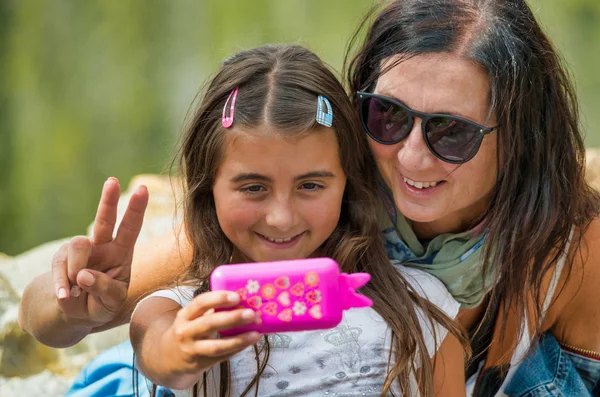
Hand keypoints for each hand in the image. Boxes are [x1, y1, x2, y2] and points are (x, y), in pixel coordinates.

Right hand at [51, 177, 148, 326]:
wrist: (78, 312)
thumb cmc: (103, 303)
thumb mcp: (112, 302)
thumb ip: (104, 289)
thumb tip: (84, 275)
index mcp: (122, 252)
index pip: (131, 228)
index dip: (137, 209)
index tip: (143, 189)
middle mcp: (103, 246)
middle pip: (105, 220)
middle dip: (108, 200)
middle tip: (113, 181)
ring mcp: (81, 250)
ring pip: (78, 245)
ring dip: (77, 270)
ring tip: (79, 291)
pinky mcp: (61, 258)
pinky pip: (60, 266)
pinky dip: (62, 285)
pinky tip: (66, 296)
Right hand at [165, 291, 261, 376]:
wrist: (167, 358)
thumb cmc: (187, 330)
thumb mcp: (191, 317)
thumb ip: (210, 309)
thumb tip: (241, 301)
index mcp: (184, 315)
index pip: (200, 303)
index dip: (219, 298)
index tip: (237, 296)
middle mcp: (185, 332)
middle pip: (209, 324)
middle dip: (232, 318)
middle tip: (251, 313)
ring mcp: (192, 350)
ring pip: (217, 346)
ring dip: (239, 339)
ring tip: (255, 333)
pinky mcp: (200, 364)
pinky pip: (222, 357)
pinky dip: (237, 349)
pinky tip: (249, 342)